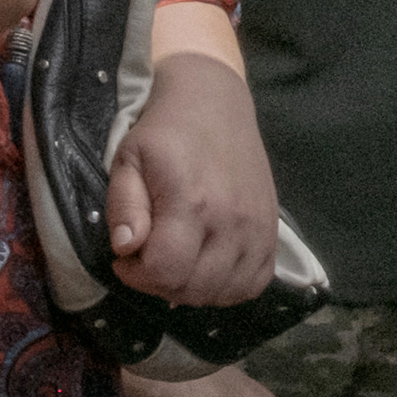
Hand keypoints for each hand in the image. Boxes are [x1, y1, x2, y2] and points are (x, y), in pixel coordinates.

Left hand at [108, 54, 278, 305]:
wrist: (216, 104)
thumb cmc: (164, 132)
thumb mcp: (128, 160)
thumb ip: (125, 206)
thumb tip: (126, 248)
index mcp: (190, 202)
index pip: (166, 270)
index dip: (136, 276)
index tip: (123, 259)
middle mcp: (231, 221)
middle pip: (196, 288)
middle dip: (161, 285)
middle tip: (147, 262)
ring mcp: (258, 228)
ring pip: (228, 292)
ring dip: (195, 291)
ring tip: (177, 267)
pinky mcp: (273, 230)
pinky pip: (257, 282)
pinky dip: (231, 288)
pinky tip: (209, 270)